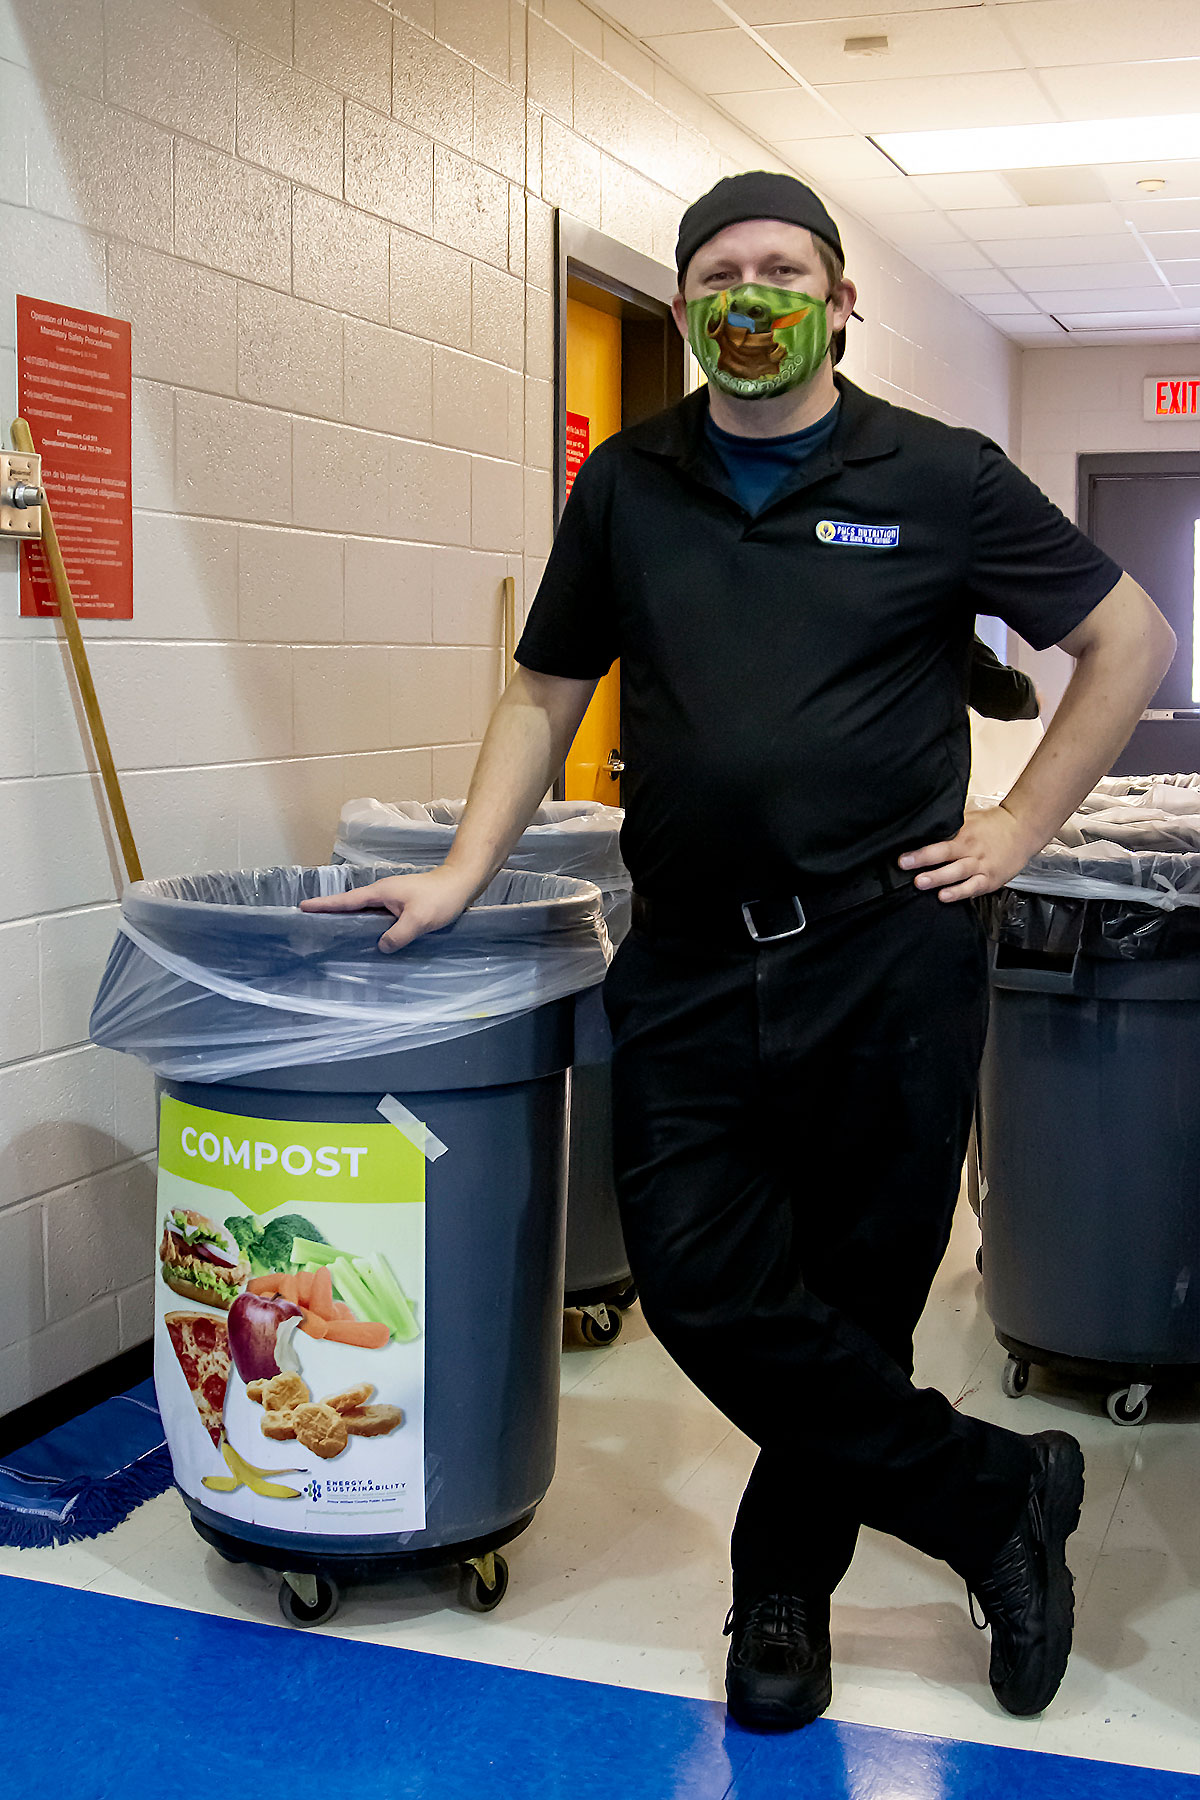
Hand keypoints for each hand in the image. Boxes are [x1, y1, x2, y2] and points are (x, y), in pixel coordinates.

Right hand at [299, 866, 477, 951]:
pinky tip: (366, 938)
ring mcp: (391, 899)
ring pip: (364, 912)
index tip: (302, 907)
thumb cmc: (440, 898)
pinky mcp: (400, 905)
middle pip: (350, 905)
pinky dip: (366, 924)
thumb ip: (398, 935)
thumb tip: (380, 947)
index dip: (324, 905)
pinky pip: (376, 916)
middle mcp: (381, 893)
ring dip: (348, 920)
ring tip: (331, 935)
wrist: (460, 884)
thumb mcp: (418, 920)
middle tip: (310, 926)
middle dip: (329, 913)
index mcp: (380, 892)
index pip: (346, 901)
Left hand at [899, 805, 1039, 902]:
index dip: (921, 848)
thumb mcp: (970, 819)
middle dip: (924, 860)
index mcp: (965, 834)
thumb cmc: (995, 825)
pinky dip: (959, 892)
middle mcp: (972, 849)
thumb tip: (924, 827)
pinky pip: (973, 887)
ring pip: (958, 873)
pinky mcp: (990, 880)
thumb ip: (950, 826)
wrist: (1024, 830)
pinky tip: (945, 896)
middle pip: (945, 854)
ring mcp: (981, 865)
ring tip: (922, 883)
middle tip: (905, 864)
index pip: (939, 840)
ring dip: (939, 878)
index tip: (903, 855)